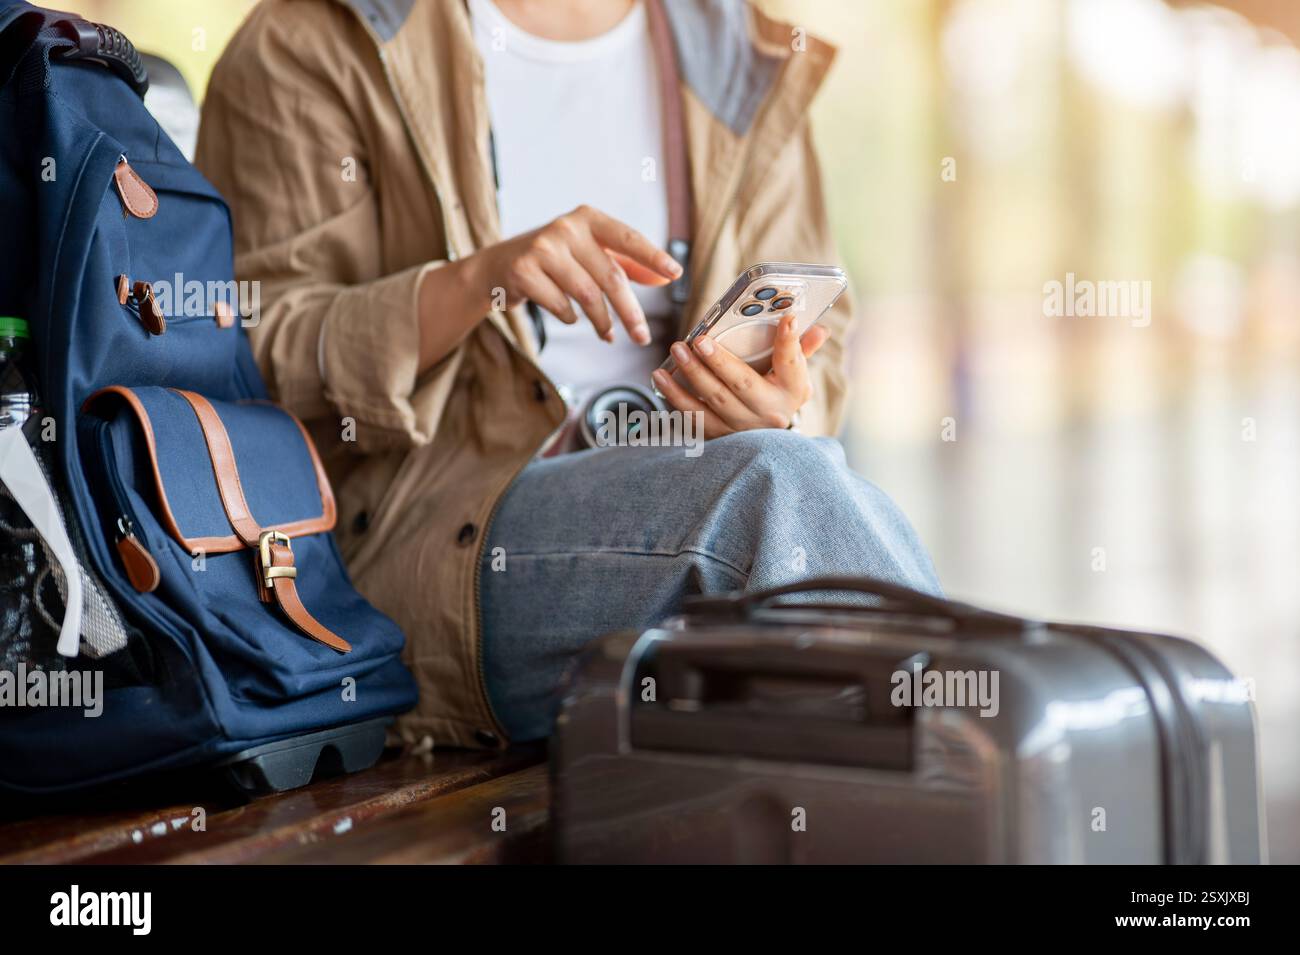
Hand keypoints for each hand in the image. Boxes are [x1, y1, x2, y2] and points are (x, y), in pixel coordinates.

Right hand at [473, 205, 680, 344]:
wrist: (498, 267)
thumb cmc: (552, 260)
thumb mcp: (588, 253)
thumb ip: (626, 263)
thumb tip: (664, 276)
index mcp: (587, 219)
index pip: (627, 238)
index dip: (652, 256)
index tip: (675, 273)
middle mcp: (566, 228)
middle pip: (610, 276)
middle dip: (630, 311)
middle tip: (642, 336)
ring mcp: (542, 249)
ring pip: (587, 295)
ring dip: (602, 322)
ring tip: (608, 335)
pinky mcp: (523, 271)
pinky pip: (560, 306)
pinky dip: (570, 318)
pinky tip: (570, 317)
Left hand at [651, 312, 829, 438]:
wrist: (768, 442)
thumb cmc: (778, 394)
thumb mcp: (794, 374)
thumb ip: (800, 349)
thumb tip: (819, 329)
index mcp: (793, 390)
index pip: (793, 363)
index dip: (789, 341)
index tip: (787, 318)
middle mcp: (769, 412)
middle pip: (741, 384)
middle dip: (718, 362)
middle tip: (697, 340)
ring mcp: (743, 428)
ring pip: (713, 403)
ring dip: (690, 377)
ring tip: (675, 352)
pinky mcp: (720, 437)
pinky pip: (694, 419)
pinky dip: (676, 399)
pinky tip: (661, 379)